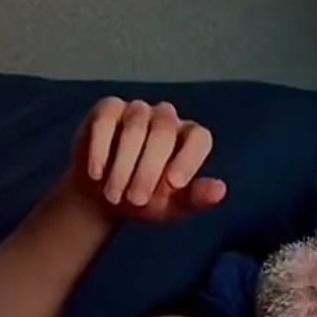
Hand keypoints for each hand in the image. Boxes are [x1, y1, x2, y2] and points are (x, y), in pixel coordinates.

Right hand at [65, 97, 227, 223]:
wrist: (100, 197)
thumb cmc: (142, 200)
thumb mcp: (171, 207)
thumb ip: (196, 198)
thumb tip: (220, 190)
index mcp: (189, 138)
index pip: (199, 138)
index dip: (188, 158)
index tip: (173, 184)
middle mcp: (166, 118)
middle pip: (163, 132)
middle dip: (148, 170)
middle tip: (135, 201)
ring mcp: (137, 110)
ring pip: (134, 127)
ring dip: (122, 166)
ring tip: (113, 195)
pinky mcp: (107, 110)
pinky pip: (106, 120)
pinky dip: (100, 148)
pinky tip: (96, 173)